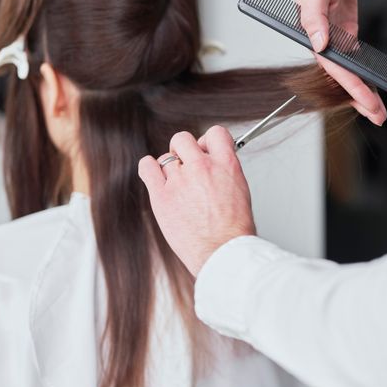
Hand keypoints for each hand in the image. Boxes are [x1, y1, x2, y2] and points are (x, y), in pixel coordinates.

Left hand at [138, 126, 256, 275]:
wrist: (223, 253)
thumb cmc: (233, 230)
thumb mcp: (240, 190)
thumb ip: (224, 171)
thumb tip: (214, 162)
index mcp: (225, 165)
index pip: (215, 133)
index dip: (207, 141)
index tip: (205, 150)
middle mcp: (201, 168)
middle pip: (183, 139)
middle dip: (184, 151)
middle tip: (187, 167)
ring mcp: (179, 181)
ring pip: (166, 157)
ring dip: (170, 168)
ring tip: (177, 186)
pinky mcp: (161, 196)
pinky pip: (146, 167)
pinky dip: (149, 169)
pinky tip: (156, 179)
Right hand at [297, 0, 386, 125]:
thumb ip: (315, 16)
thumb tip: (319, 42)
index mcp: (312, 34)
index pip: (333, 67)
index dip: (350, 85)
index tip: (365, 98)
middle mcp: (322, 41)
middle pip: (341, 78)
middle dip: (359, 98)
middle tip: (378, 116)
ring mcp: (334, 39)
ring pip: (348, 73)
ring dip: (362, 92)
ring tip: (377, 110)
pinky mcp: (345, 34)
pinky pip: (354, 60)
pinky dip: (362, 75)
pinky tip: (372, 87)